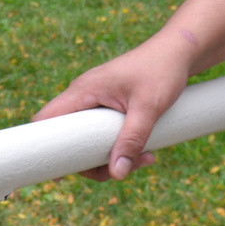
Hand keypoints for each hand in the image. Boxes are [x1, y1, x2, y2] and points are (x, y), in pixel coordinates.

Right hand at [31, 31, 198, 180]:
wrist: (179, 51)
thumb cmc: (162, 70)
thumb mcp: (148, 108)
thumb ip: (132, 139)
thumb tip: (117, 174)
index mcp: (84, 90)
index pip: (46, 119)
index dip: (45, 146)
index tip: (59, 174)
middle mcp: (85, 96)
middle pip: (69, 140)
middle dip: (93, 162)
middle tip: (122, 169)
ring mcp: (97, 101)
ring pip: (90, 141)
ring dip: (112, 157)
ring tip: (146, 158)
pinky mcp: (110, 107)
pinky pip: (104, 135)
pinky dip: (120, 146)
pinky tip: (145, 151)